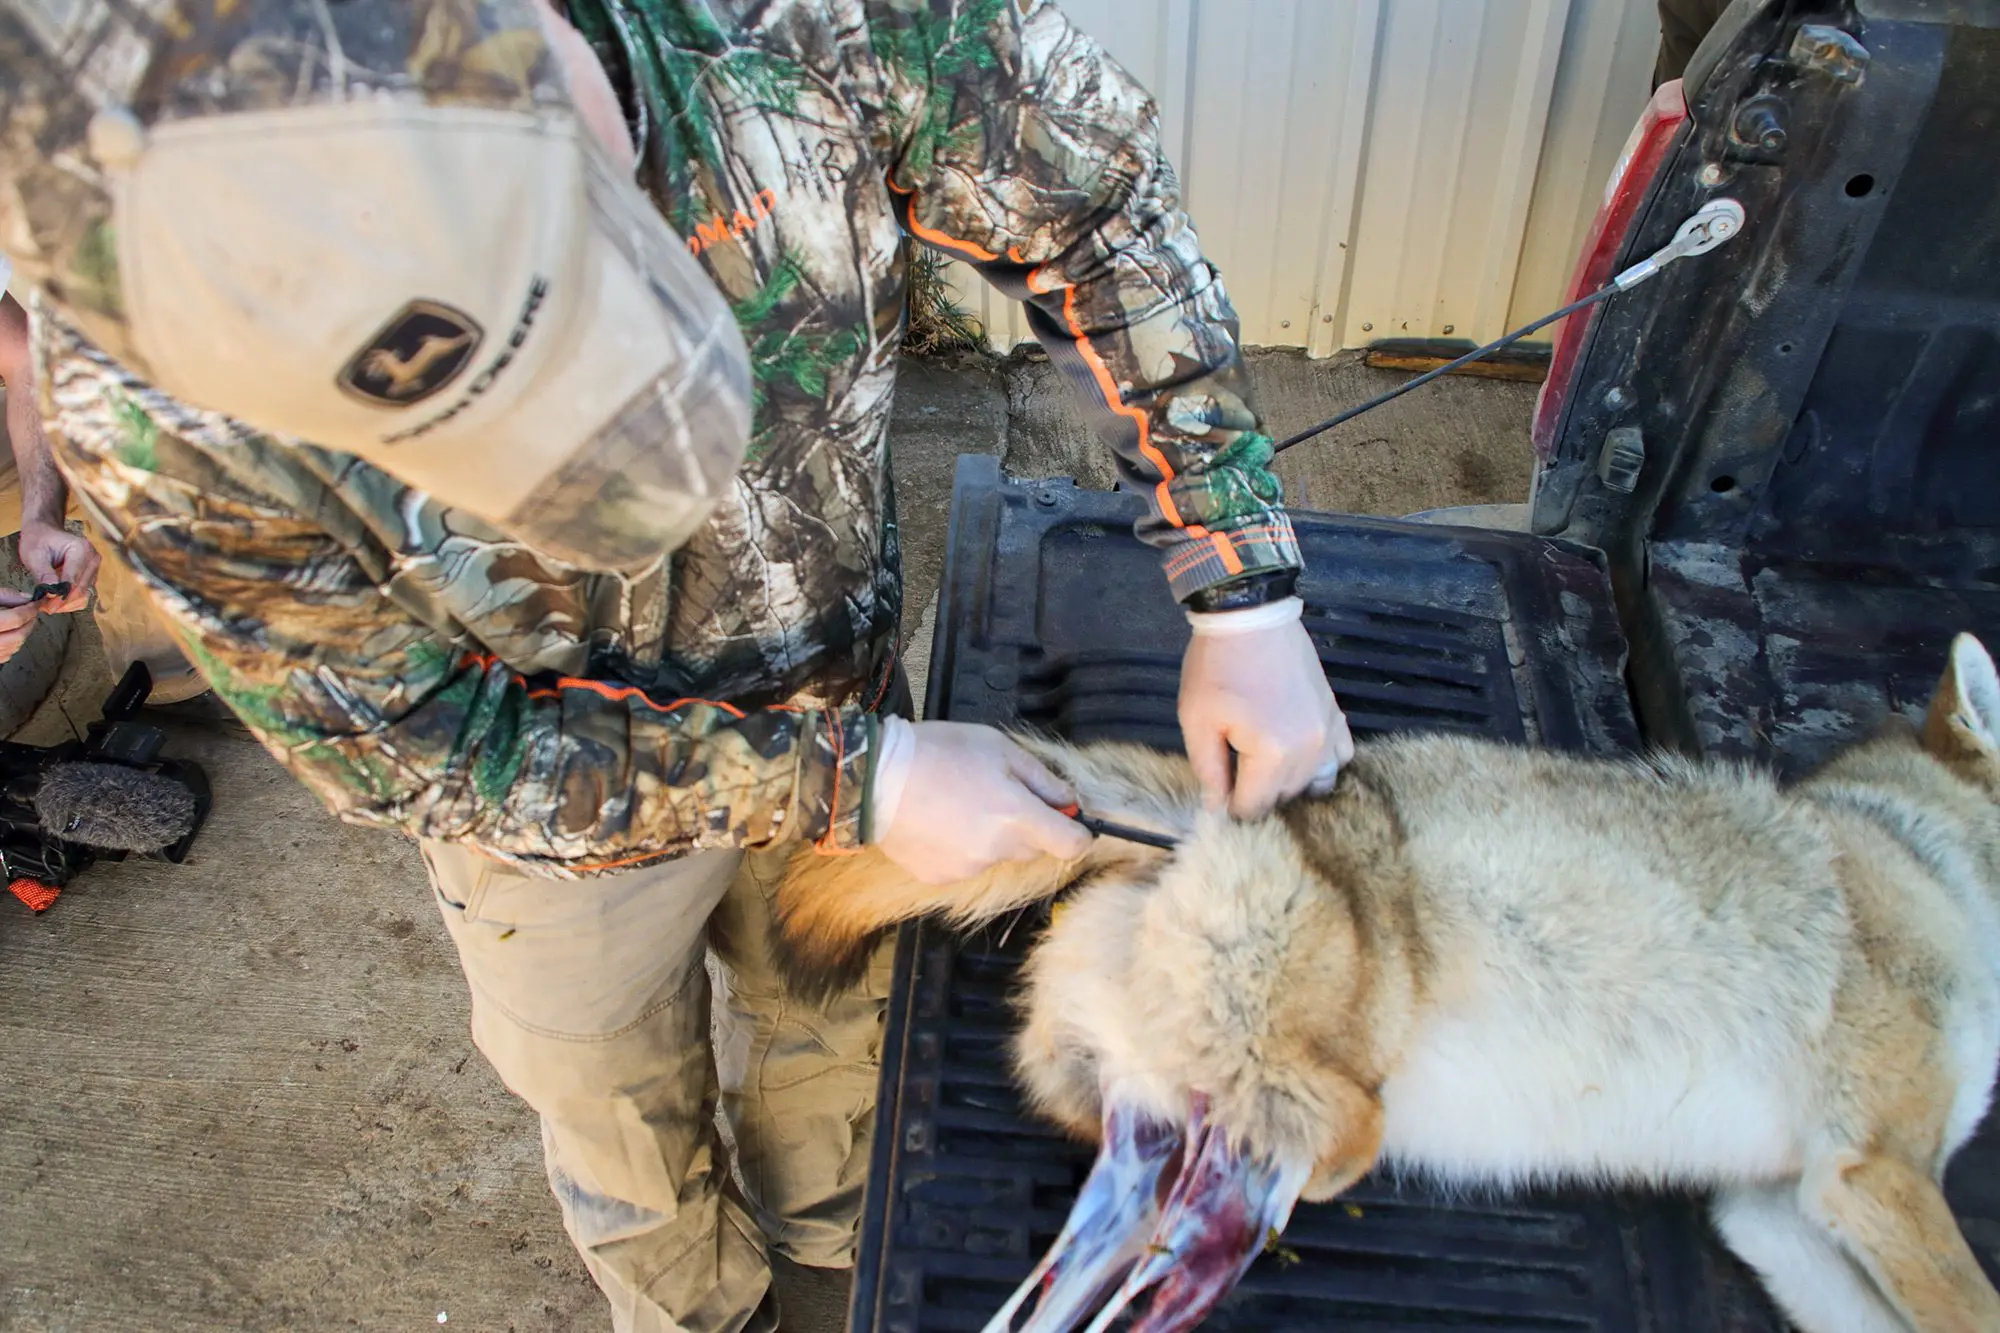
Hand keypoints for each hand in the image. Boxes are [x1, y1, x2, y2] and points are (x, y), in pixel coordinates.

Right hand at [0, 587, 49, 662]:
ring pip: (14, 647)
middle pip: (18, 636)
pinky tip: (12, 633)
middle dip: (29, 623)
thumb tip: (29, 597)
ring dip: (23, 633)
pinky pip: (6, 655)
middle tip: (32, 612)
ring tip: (23, 621)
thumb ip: (6, 596)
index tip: (38, 602)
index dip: (30, 610)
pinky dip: (14, 644)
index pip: (15, 619)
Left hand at [17, 520, 98, 613]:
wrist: (45, 532)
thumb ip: (43, 573)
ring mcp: (95, 567)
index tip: (47, 607)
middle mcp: (93, 558)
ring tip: (49, 603)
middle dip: (63, 601)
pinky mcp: (92, 574)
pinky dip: (71, 599)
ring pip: (85, 594)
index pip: (73, 580)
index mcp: (81, 549)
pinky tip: (57, 598)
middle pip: (81, 589)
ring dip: (67, 602)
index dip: (60, 597)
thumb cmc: (38, 540)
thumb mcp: (34, 555)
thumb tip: (52, 592)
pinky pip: (85, 592)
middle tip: (46, 607)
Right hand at [868, 718, 1093, 884]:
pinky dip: (962, 848)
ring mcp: (969, 868)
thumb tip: (1068, 800)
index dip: (1078, 833)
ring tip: (961, 805)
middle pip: (1034, 849)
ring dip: (992, 836)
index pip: (1072, 845)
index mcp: (1017, 816)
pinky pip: (967, 864)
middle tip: (1000, 796)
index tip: (1070, 821)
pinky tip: (939, 823)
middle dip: (1028, 827)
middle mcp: (998, 850)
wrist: (873, 780)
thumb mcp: (999, 747)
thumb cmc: (938, 753)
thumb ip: (1041, 778)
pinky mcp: (942, 878)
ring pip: (999, 855)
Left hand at [1178, 597, 1354, 817]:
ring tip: (1263, 769)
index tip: (1219, 797)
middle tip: (1234, 776)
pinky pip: (1339, 757)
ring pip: (1313, 782)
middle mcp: (1309, 749)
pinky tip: (1297, 755)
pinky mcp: (1336, 715)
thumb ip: (1209, 771)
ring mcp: (1328, 732)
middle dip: (1257, 794)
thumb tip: (1217, 809)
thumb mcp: (1198, 720)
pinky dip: (1320, 764)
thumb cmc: (1217, 667)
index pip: (1254, 807)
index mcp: (1273, 753)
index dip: (1231, 808)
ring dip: (1288, 783)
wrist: (1251, 617)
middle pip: (1284, 797)